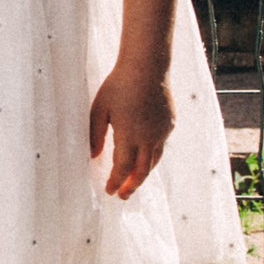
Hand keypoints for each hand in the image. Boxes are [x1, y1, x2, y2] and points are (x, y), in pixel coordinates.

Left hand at [88, 65, 174, 198]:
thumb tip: (93, 156)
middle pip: (141, 171)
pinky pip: (160, 146)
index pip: (122, 168)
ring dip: (143, 175)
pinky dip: (151, 157)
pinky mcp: (170, 124)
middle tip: (122, 196)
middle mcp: (148, 137)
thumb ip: (95, 135)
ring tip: (133, 183)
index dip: (116, 182)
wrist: (147, 66)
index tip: (109, 191)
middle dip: (131, 186)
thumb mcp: (99, 109)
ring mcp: (162, 131)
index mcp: (129, 135)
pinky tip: (144, 159)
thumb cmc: (119, 85)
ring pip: (153, 161)